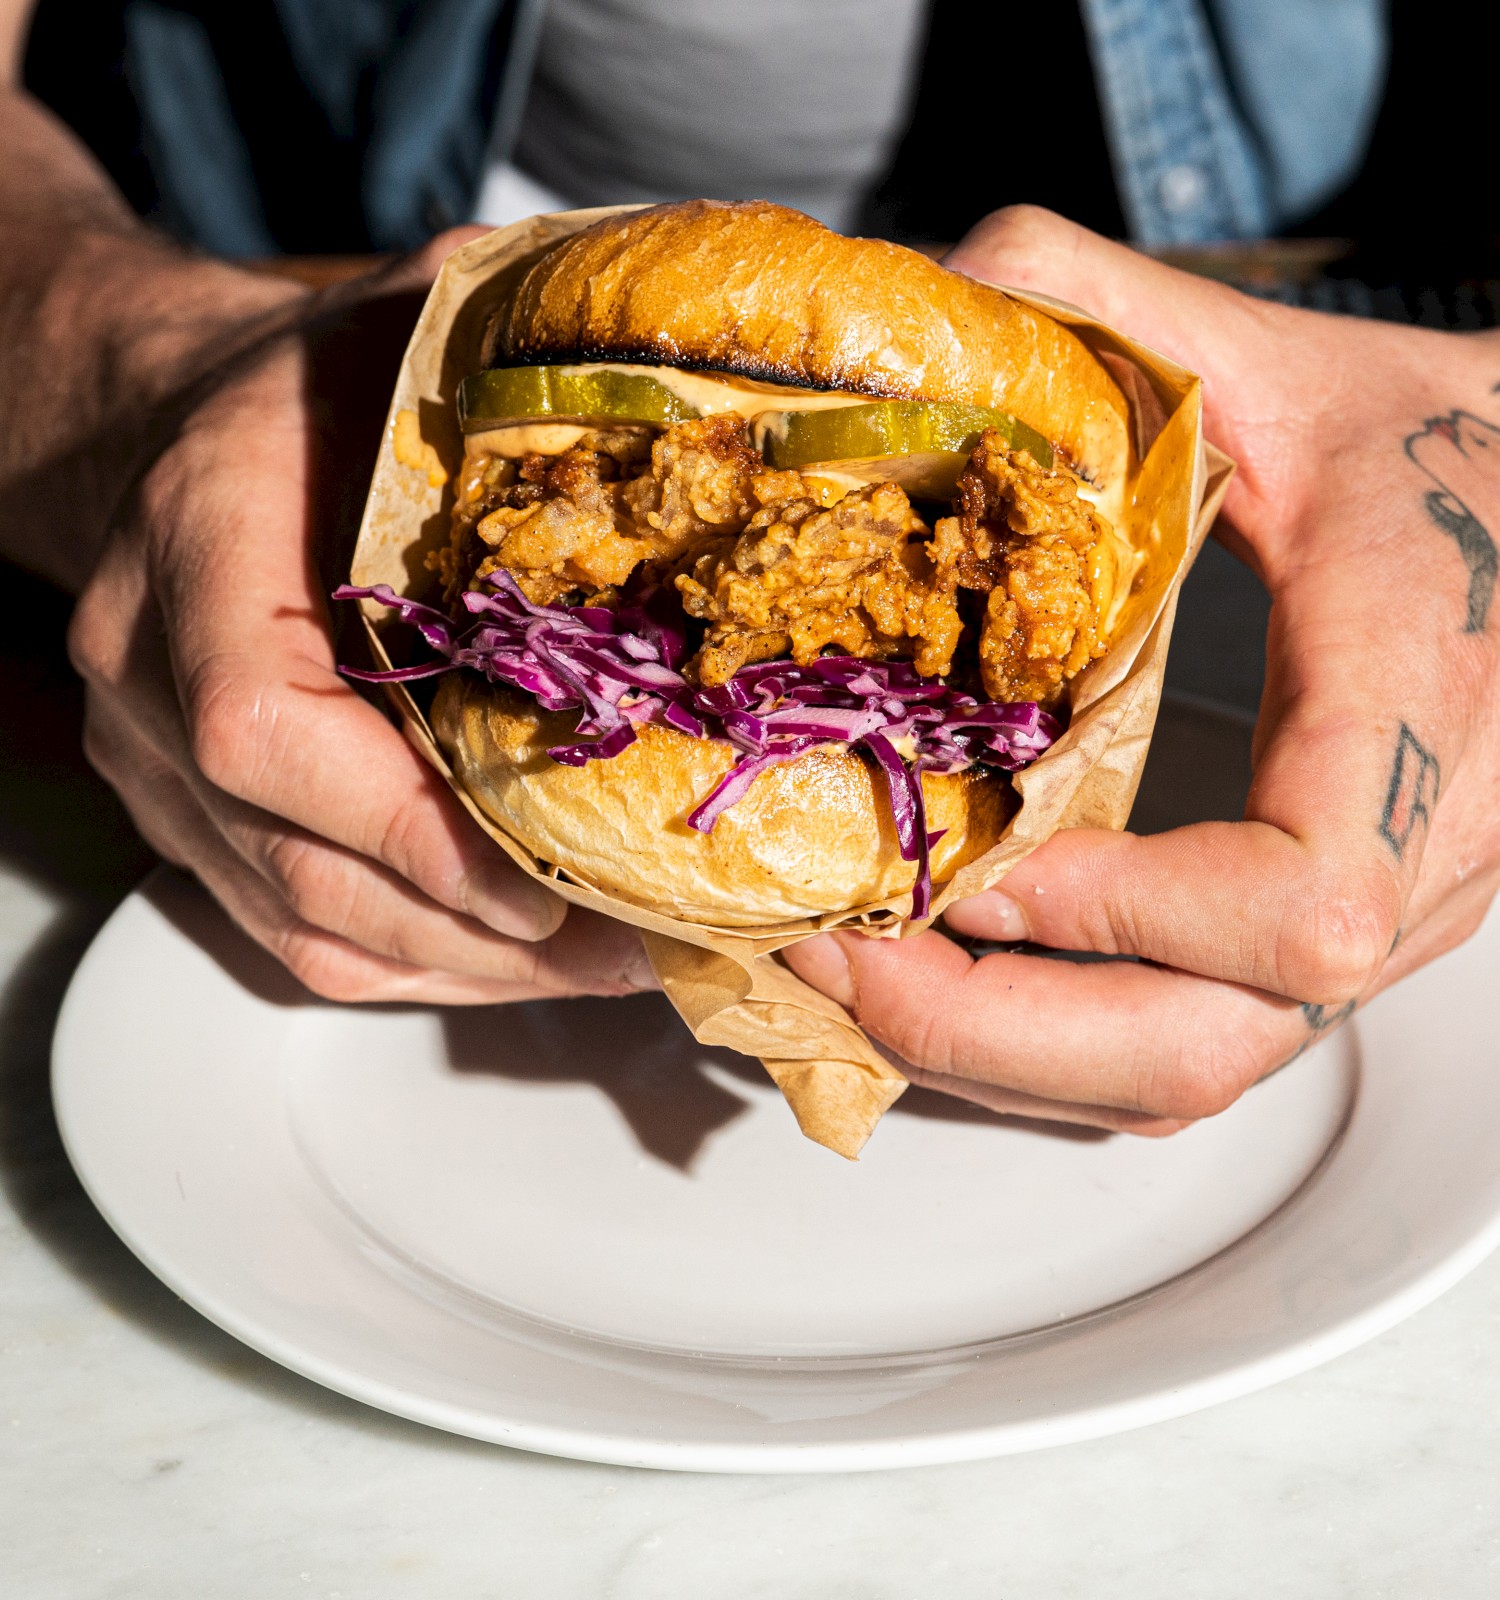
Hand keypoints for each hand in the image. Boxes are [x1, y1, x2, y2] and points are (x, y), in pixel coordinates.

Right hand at [66, 236, 654, 1002]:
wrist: (181, 429)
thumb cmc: (310, 388)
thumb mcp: (403, 332)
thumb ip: (508, 359)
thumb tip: (692, 373)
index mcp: (196, 546)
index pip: (257, 727)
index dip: (398, 826)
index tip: (533, 884)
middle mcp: (149, 676)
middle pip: (297, 864)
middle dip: (476, 931)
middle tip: (629, 946)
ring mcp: (158, 765)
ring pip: (301, 925)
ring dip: (465, 966)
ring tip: (605, 964)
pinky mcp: (196, 818)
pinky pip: (295, 933)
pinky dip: (418, 961)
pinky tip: (520, 956)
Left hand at [787, 207, 1499, 1131]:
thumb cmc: (1437, 455)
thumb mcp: (1283, 362)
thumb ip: (1106, 306)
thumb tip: (927, 292)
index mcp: (1417, 703)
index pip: (1304, 902)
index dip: (1127, 912)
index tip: (973, 865)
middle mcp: (1408, 861)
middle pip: (1207, 1044)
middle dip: (989, 1027)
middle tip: (830, 955)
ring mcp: (1366, 931)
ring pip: (1183, 1076)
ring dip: (992, 1054)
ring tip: (846, 974)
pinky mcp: (1319, 955)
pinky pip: (1177, 1054)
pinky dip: (1038, 1049)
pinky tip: (935, 988)